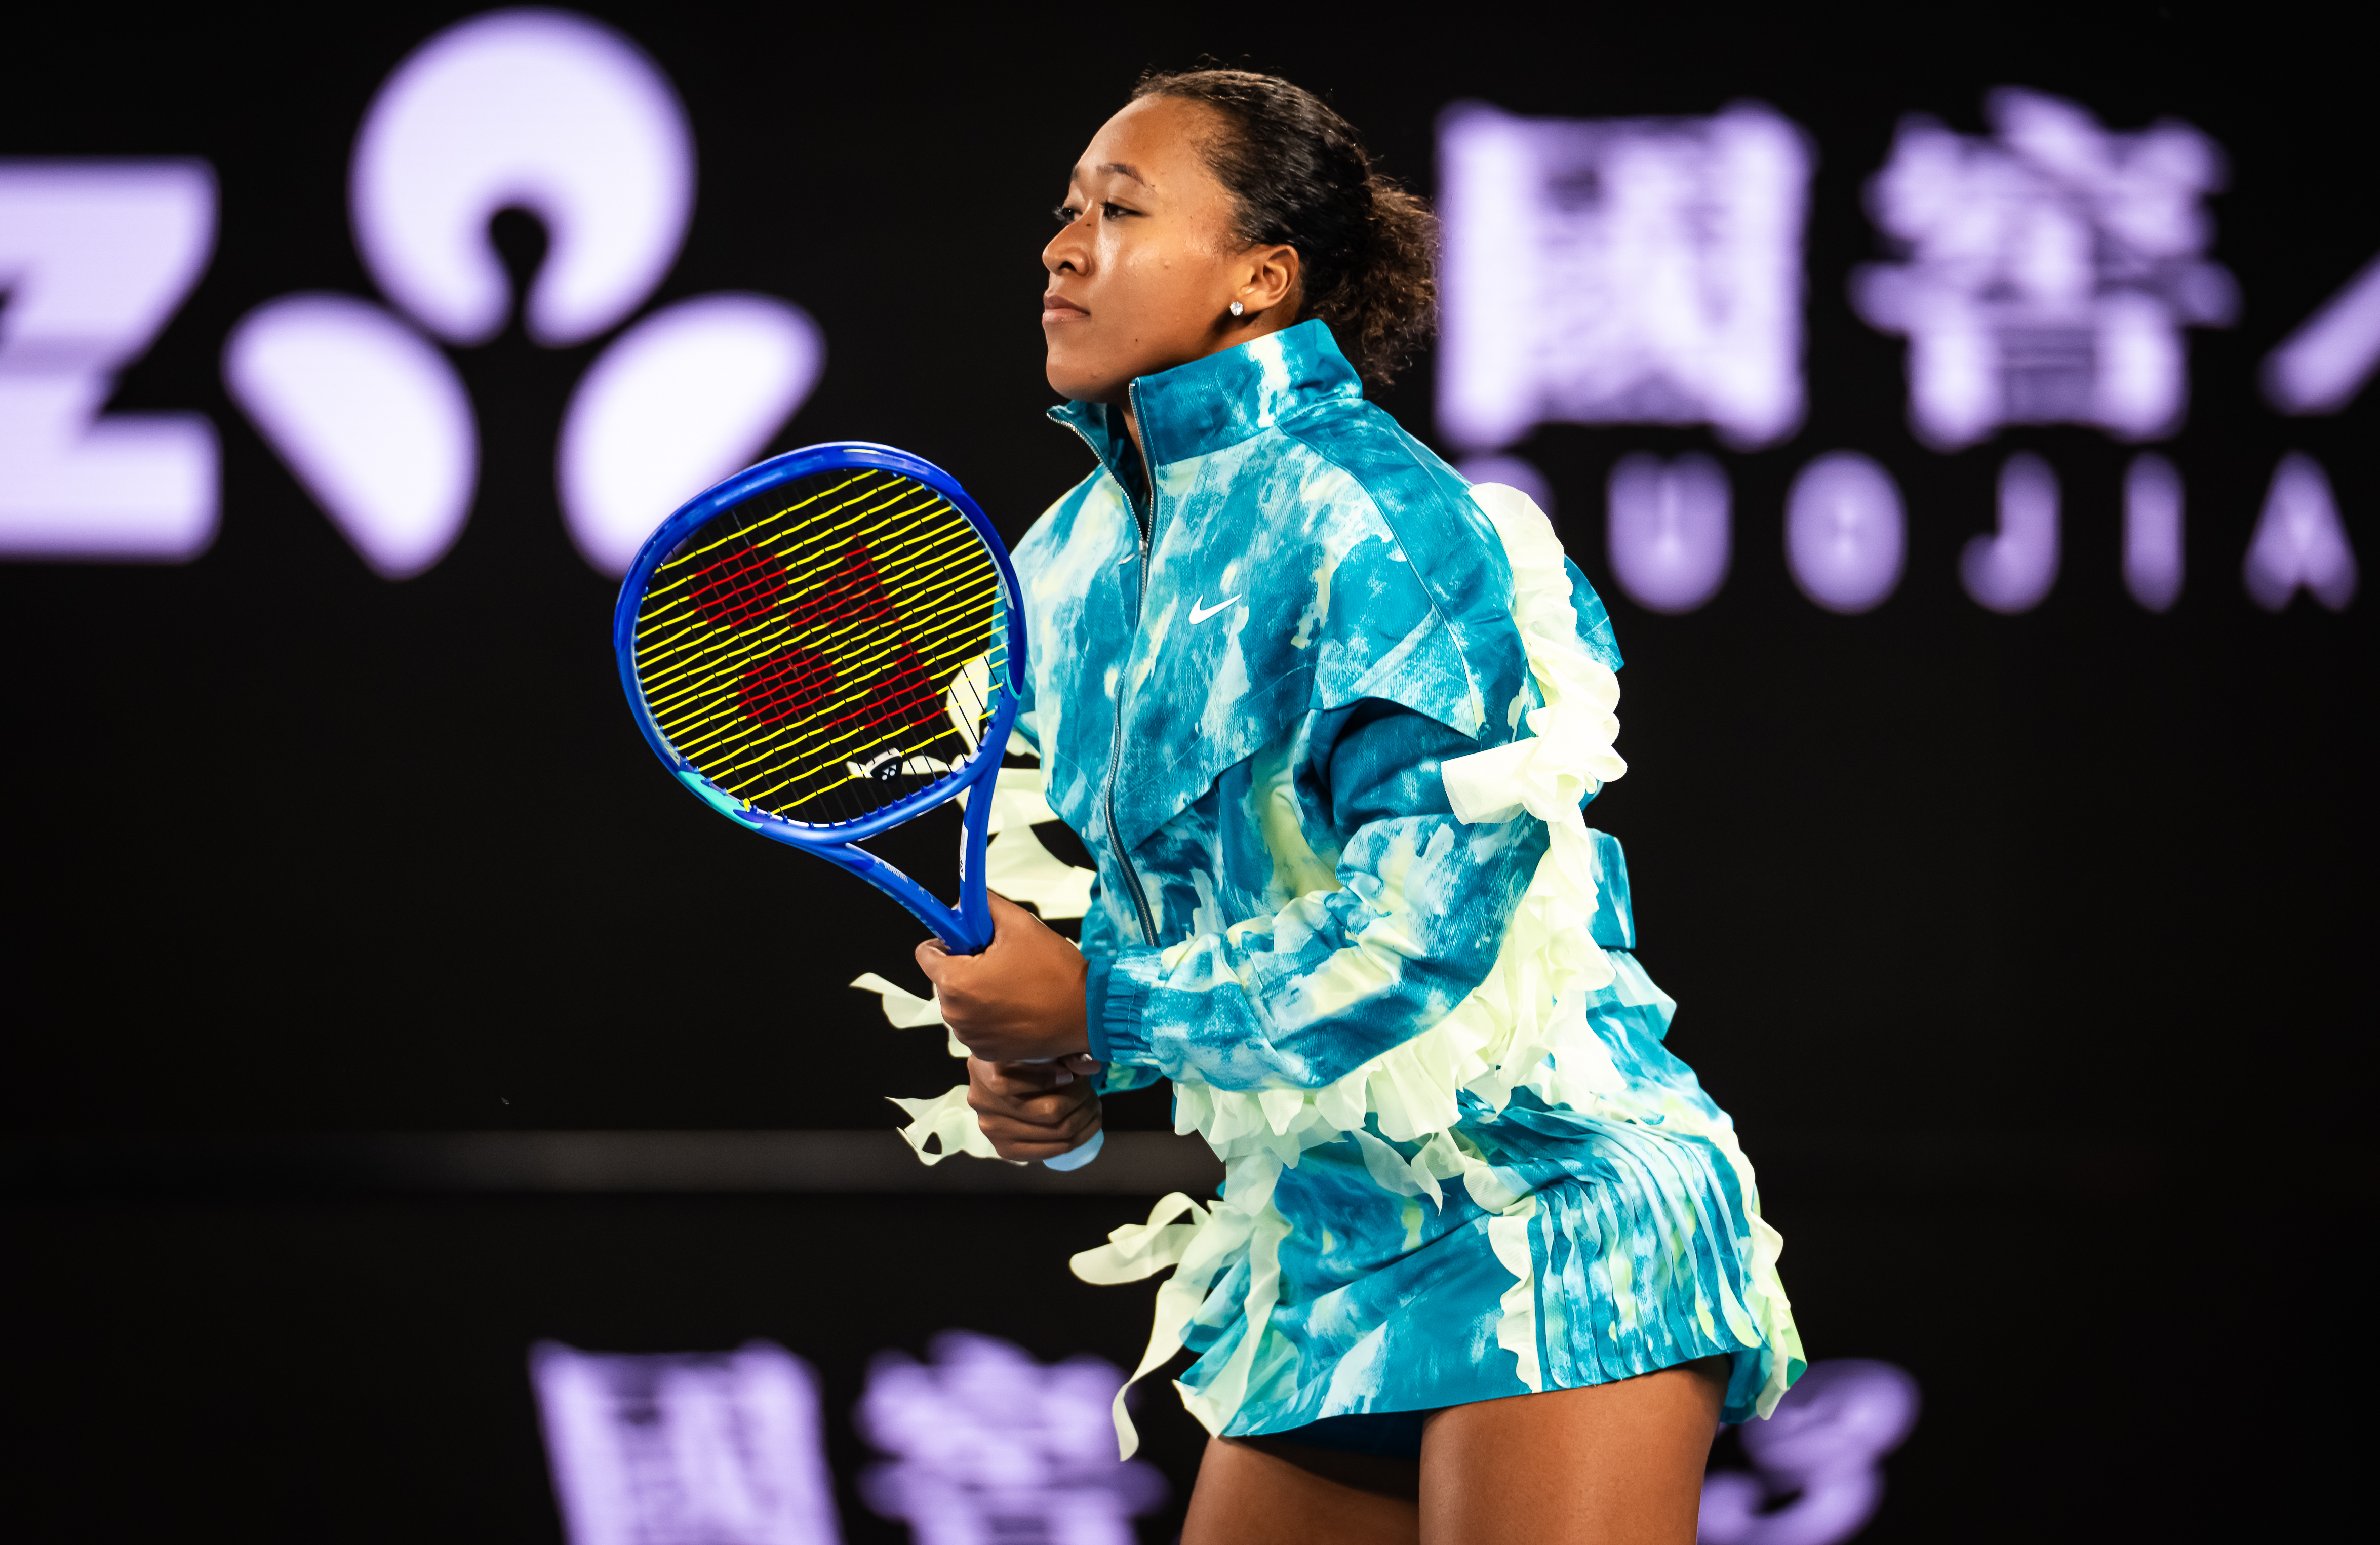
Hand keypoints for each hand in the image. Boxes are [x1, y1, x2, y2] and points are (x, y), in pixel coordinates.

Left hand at [917, 891, 1092, 1062]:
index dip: (949, 940)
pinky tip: (1018, 1006)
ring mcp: (970, 1037)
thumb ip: (985, 906)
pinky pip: (976, 1025)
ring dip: (979, 992)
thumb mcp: (1020, 924)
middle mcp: (956, 1014)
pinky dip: (990, 1015)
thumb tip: (968, 902)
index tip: (972, 940)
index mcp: (957, 981)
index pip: (926, 953)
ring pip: (961, 1002)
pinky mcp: (986, 1052)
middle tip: (1004, 962)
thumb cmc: (1057, 974)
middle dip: (967, 966)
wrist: (1088, 1015)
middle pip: (945, 978)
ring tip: (1016, 985)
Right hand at [968, 1054, 1102, 1160]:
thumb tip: (1091, 1066)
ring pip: (1055, 1133)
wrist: (997, 1079)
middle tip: (1091, 1090)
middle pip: (1047, 1111)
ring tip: (1092, 1104)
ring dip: (1084, 1119)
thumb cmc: (1022, 1055)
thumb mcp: (1037, 1045)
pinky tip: (1085, 1124)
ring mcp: (992, 1130)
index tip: (1070, 1074)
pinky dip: (1076, 1139)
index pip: (1016, 1083)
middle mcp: (983, 1103)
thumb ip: (1062, 1052)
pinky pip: (1050, 1151)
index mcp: (984, 1069)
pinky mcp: (1006, 1149)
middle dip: (1080, 1100)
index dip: (1049, 1079)